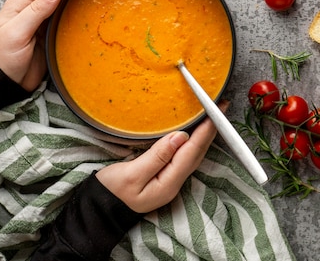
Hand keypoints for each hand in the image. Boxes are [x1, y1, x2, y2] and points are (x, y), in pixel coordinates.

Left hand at [0, 0, 110, 90]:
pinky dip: (82, 8)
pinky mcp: (52, 35)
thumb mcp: (16, 33)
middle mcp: (35, 7)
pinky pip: (70, 17)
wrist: (0, 84)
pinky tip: (95, 4)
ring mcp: (45, 21)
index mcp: (23, 2)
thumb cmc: (2, 59)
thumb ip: (36, 11)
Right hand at [95, 102, 224, 212]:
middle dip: (210, 130)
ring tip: (212, 116)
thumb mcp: (131, 174)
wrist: (99, 210)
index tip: (216, 111)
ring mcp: (170, 181)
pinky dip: (192, 142)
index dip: (205, 131)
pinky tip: (193, 133)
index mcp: (168, 183)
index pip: (192, 151)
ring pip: (193, 154)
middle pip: (197, 153)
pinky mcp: (164, 177)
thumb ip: (157, 156)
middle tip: (220, 107)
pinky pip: (184, 156)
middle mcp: (174, 183)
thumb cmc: (111, 192)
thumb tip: (180, 137)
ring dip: (203, 136)